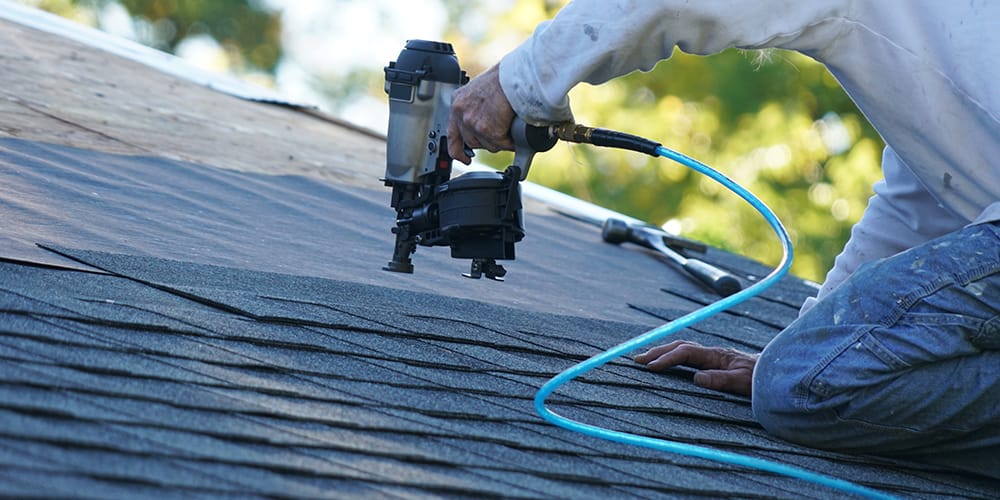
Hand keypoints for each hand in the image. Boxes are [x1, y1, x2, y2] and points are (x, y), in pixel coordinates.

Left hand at [447, 64, 514, 163]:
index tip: (464, 158)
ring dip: (500, 142)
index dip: (458, 150)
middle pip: (471, 141)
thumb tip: (488, 121)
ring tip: (510, 128)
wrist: (516, 75)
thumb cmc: (506, 78)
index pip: (452, 133)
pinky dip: (511, 142)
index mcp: (458, 101)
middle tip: (499, 136)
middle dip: (486, 142)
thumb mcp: (483, 91)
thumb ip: (479, 107)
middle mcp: (461, 112)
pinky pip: (501, 144)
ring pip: (487, 145)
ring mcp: (472, 122)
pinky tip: (516, 132)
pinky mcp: (487, 130)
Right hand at [634, 340, 757, 396]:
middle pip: (679, 346)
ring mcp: (714, 355)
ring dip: (663, 351)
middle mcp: (713, 352)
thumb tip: (696, 378)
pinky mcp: (715, 361)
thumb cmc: (762, 379)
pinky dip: (674, 355)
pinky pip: (689, 355)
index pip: (685, 353)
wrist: (777, 373)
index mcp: (717, 355)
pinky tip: (667, 362)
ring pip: (683, 348)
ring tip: (645, 359)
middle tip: (637, 359)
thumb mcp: (742, 383)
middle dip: (657, 351)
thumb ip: (721, 380)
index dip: (667, 359)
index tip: (650, 367)